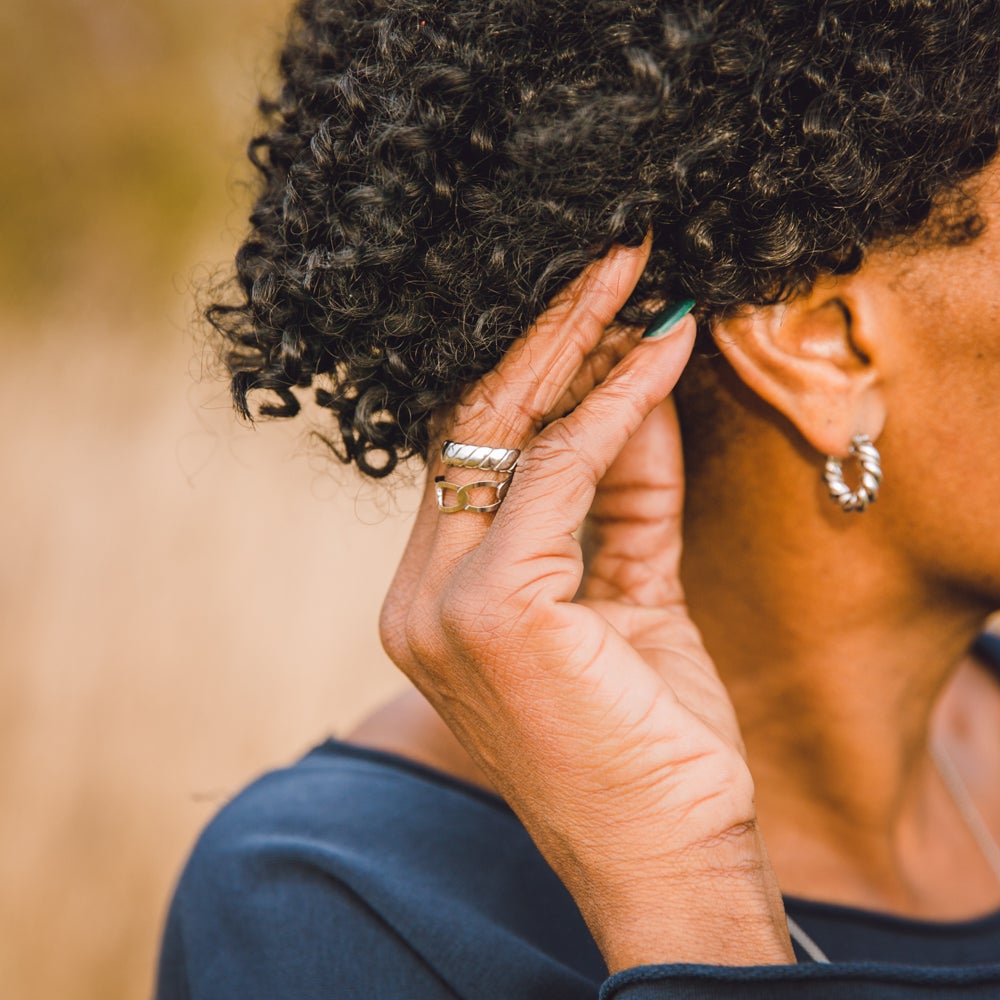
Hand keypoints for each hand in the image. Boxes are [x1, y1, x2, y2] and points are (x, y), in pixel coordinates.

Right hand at [380, 238, 792, 970]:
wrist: (663, 858)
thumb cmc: (644, 743)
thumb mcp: (630, 601)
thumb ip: (619, 503)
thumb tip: (632, 397)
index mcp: (437, 599)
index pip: (477, 459)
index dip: (538, 377)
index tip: (599, 315)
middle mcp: (420, 595)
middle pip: (476, 428)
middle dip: (549, 337)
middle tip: (612, 262)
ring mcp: (443, 600)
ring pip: (508, 434)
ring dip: (580, 350)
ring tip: (637, 285)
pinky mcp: (492, 605)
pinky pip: (561, 471)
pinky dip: (615, 408)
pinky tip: (660, 353)